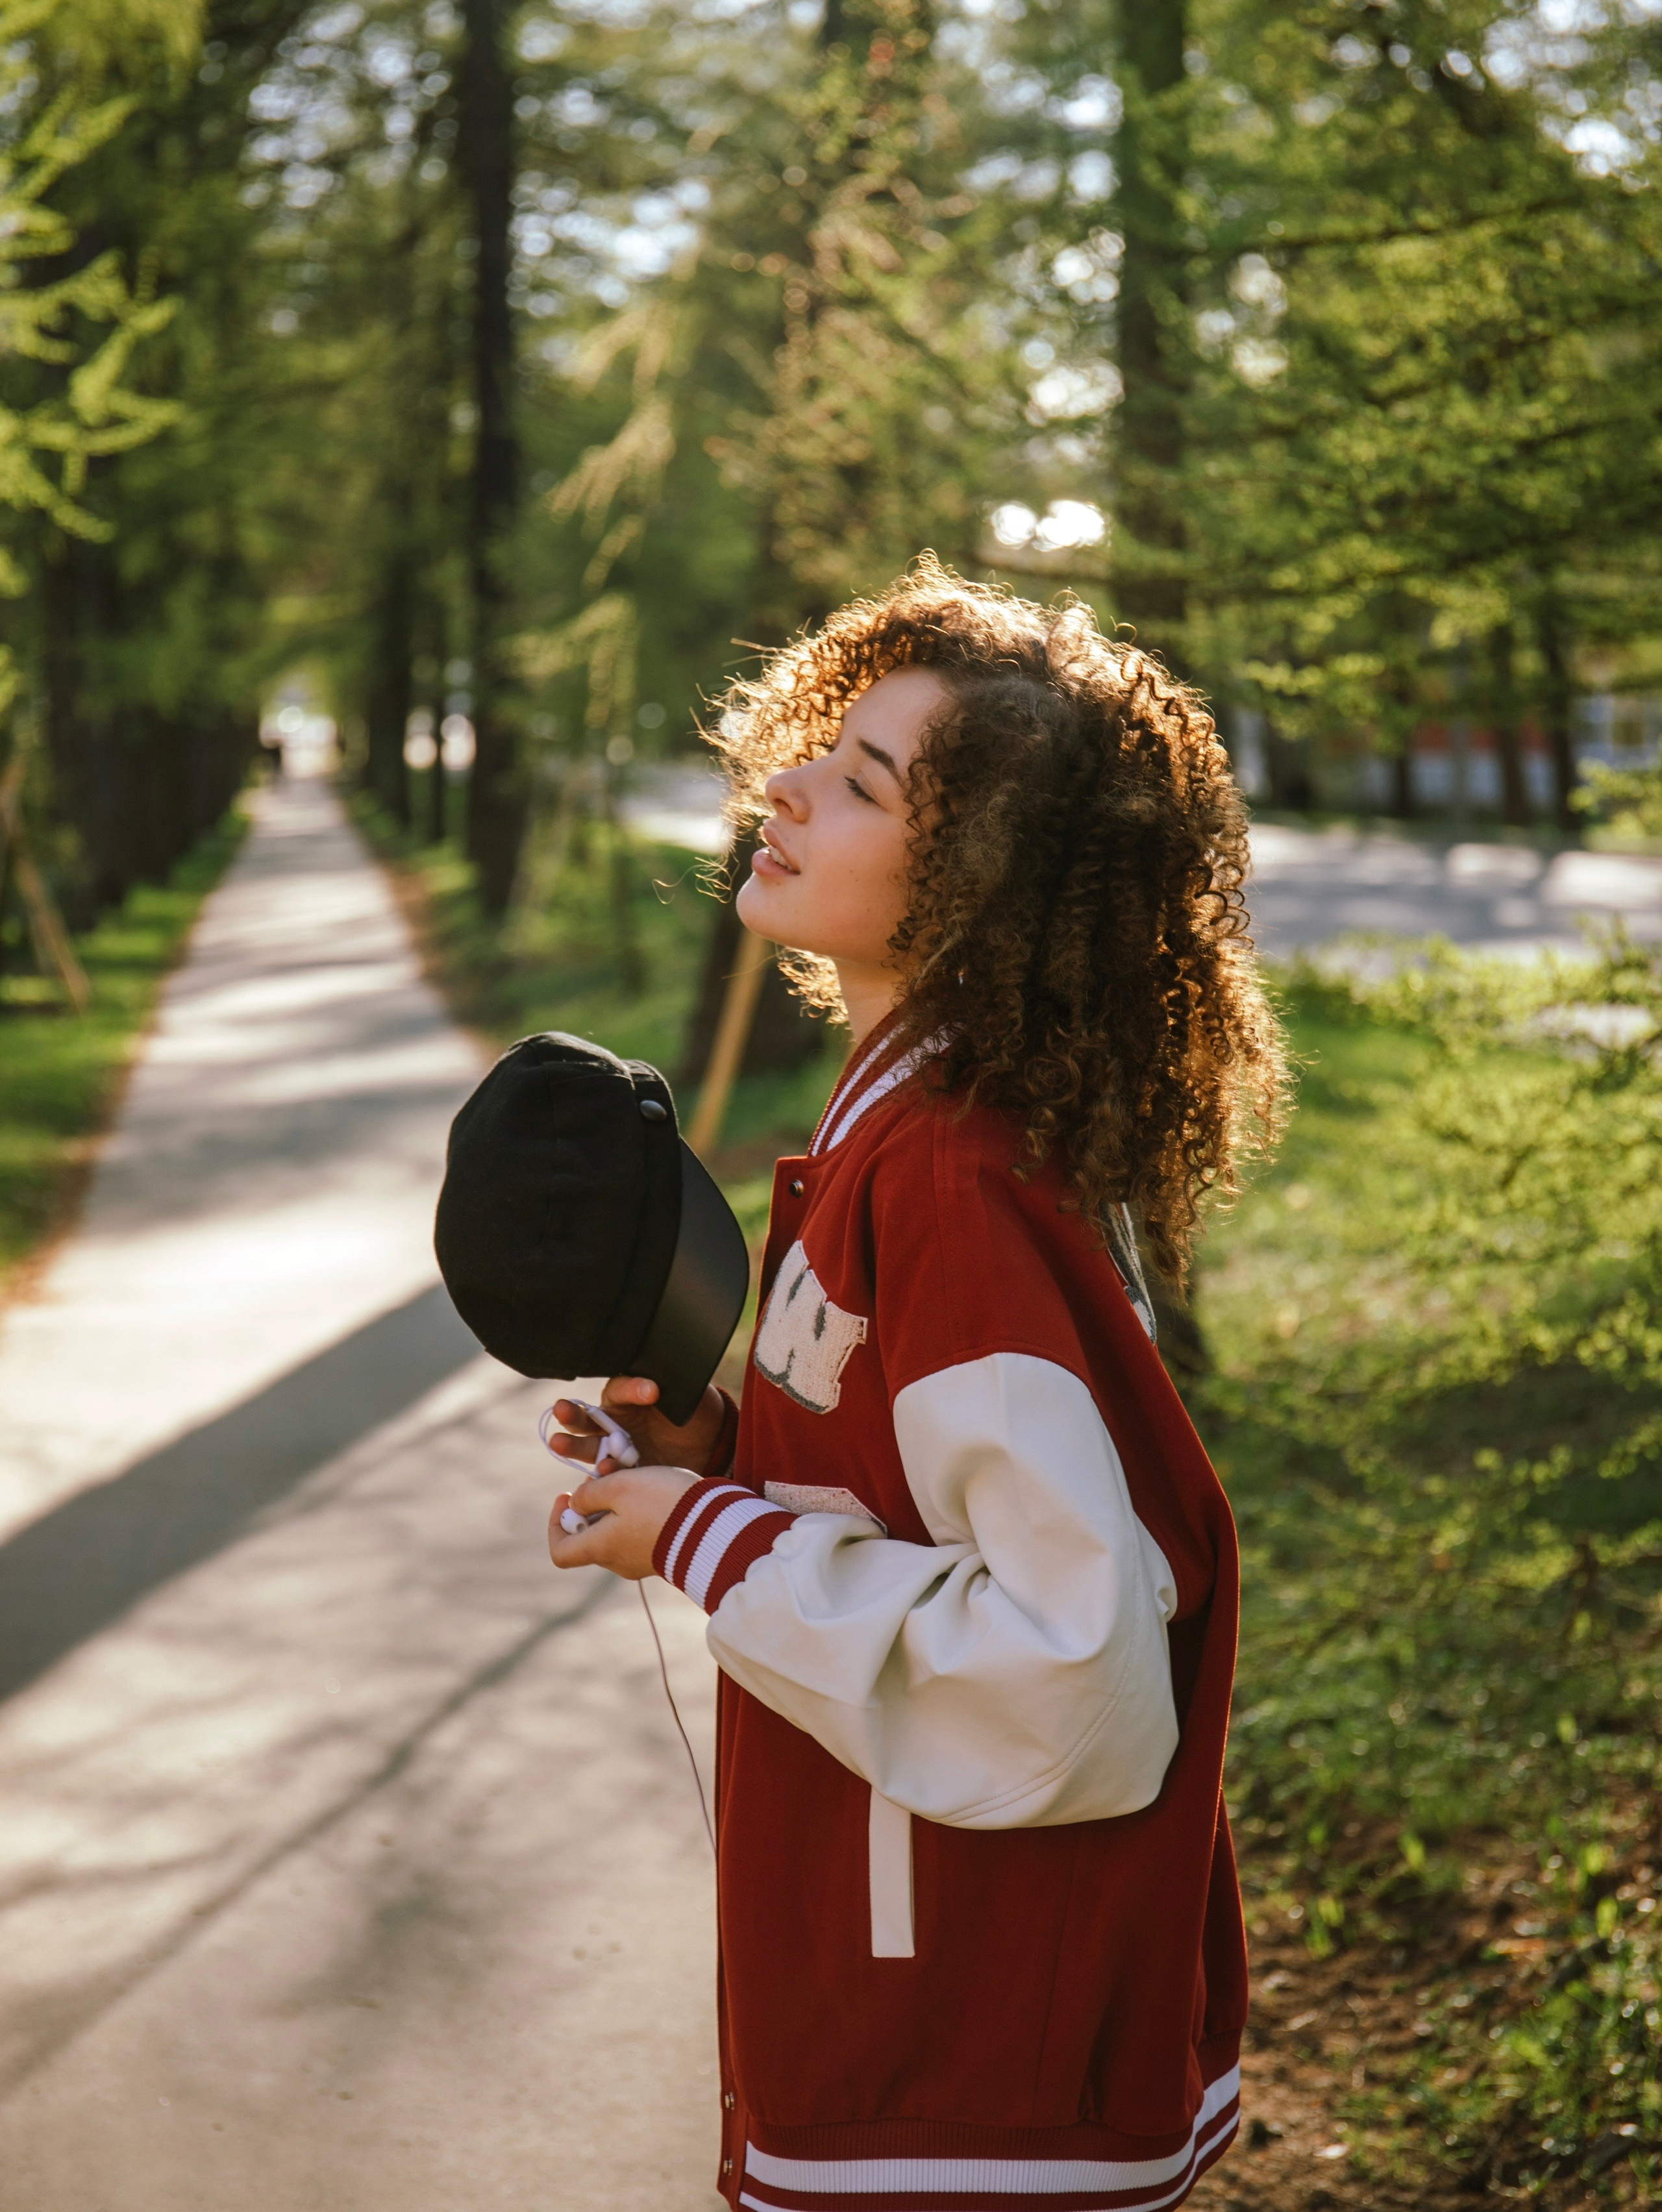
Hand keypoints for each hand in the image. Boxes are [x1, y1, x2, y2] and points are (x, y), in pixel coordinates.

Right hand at [545, 1374, 726, 1480]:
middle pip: (587, 1418)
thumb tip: (654, 1383)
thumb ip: (670, 1385)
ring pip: (588, 1448)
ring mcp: (616, 1450)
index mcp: (627, 1396)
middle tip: (561, 1409)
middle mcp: (615, 1422)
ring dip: (573, 1446)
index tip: (651, 1391)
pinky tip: (600, 1476)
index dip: (632, 1389)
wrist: (711, 1446)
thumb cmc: (694, 1411)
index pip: (621, 1389)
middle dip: (572, 1414)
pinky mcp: (624, 1475)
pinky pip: (606, 1477)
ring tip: (559, 1443)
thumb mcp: (686, 1394)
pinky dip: (601, 1478)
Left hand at [547, 1463, 699, 1579]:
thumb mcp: (619, 1486)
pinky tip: (656, 1490)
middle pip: (590, 1536)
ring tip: (635, 1476)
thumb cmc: (662, 1503)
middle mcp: (618, 1562)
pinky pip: (641, 1533)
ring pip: (616, 1531)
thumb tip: (576, 1505)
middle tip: (608, 1475)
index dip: (555, 1524)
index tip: (566, 1496)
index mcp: (601, 1548)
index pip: (560, 1552)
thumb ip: (589, 1495)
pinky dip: (639, 1512)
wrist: (716, 1525)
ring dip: (617, 1505)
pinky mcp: (665, 1553)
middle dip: (593, 1504)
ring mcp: (642, 1560)